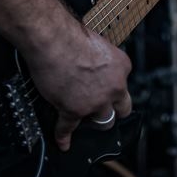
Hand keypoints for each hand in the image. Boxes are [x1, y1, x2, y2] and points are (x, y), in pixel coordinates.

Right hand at [23, 24, 132, 151]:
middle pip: (120, 110)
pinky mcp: (73, 111)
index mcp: (121, 67)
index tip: (106, 90)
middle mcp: (113, 87)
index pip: (123, 85)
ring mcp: (94, 102)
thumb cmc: (72, 35)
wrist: (53, 39)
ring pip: (102, 122)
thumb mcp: (99, 43)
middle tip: (102, 110)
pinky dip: (64, 137)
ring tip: (85, 121)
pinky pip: (69, 129)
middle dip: (111, 110)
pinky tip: (63, 142)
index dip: (112, 88)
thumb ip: (102, 62)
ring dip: (92, 122)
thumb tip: (95, 67)